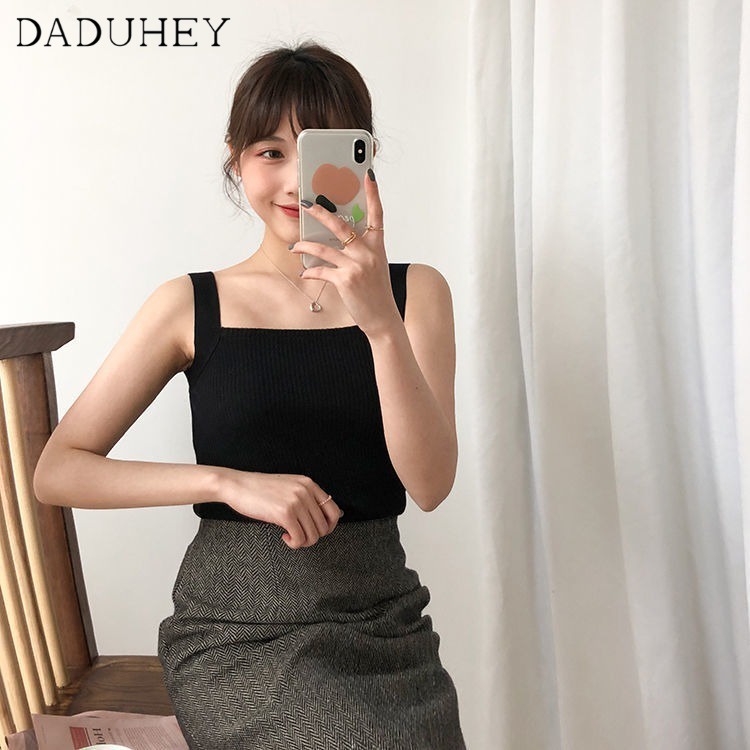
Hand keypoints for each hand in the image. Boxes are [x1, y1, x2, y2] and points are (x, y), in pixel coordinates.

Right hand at [216, 468, 343, 547]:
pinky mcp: (284, 513)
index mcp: (309, 484)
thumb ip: (307, 497)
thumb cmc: (261, 489)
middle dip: (313, 536)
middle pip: (324, 526)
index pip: (334, 510)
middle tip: (299, 535)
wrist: (237, 485)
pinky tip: (284, 536)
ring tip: (291, 536)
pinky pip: (300, 538)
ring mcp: (296, 501)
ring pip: (313, 535)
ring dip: (303, 541)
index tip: (317, 531)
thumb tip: (328, 517)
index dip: (329, 526)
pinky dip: (294, 543)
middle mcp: (305, 491)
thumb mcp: (289, 487)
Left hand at [290, 169, 402, 338]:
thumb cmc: (376, 291)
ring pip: (324, 249)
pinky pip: (321, 271)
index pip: (377, 213)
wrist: (383, 318)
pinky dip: (310, 271)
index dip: (373, 193)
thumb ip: (361, 249)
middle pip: (341, 225)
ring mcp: (357, 266)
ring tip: (295, 246)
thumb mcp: (374, 266)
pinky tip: (304, 272)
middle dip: (321, 212)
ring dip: (306, 246)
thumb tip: (338, 236)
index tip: (369, 174)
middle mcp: (369, 253)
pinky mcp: (345, 281)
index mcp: (378, 245)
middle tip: (306, 204)